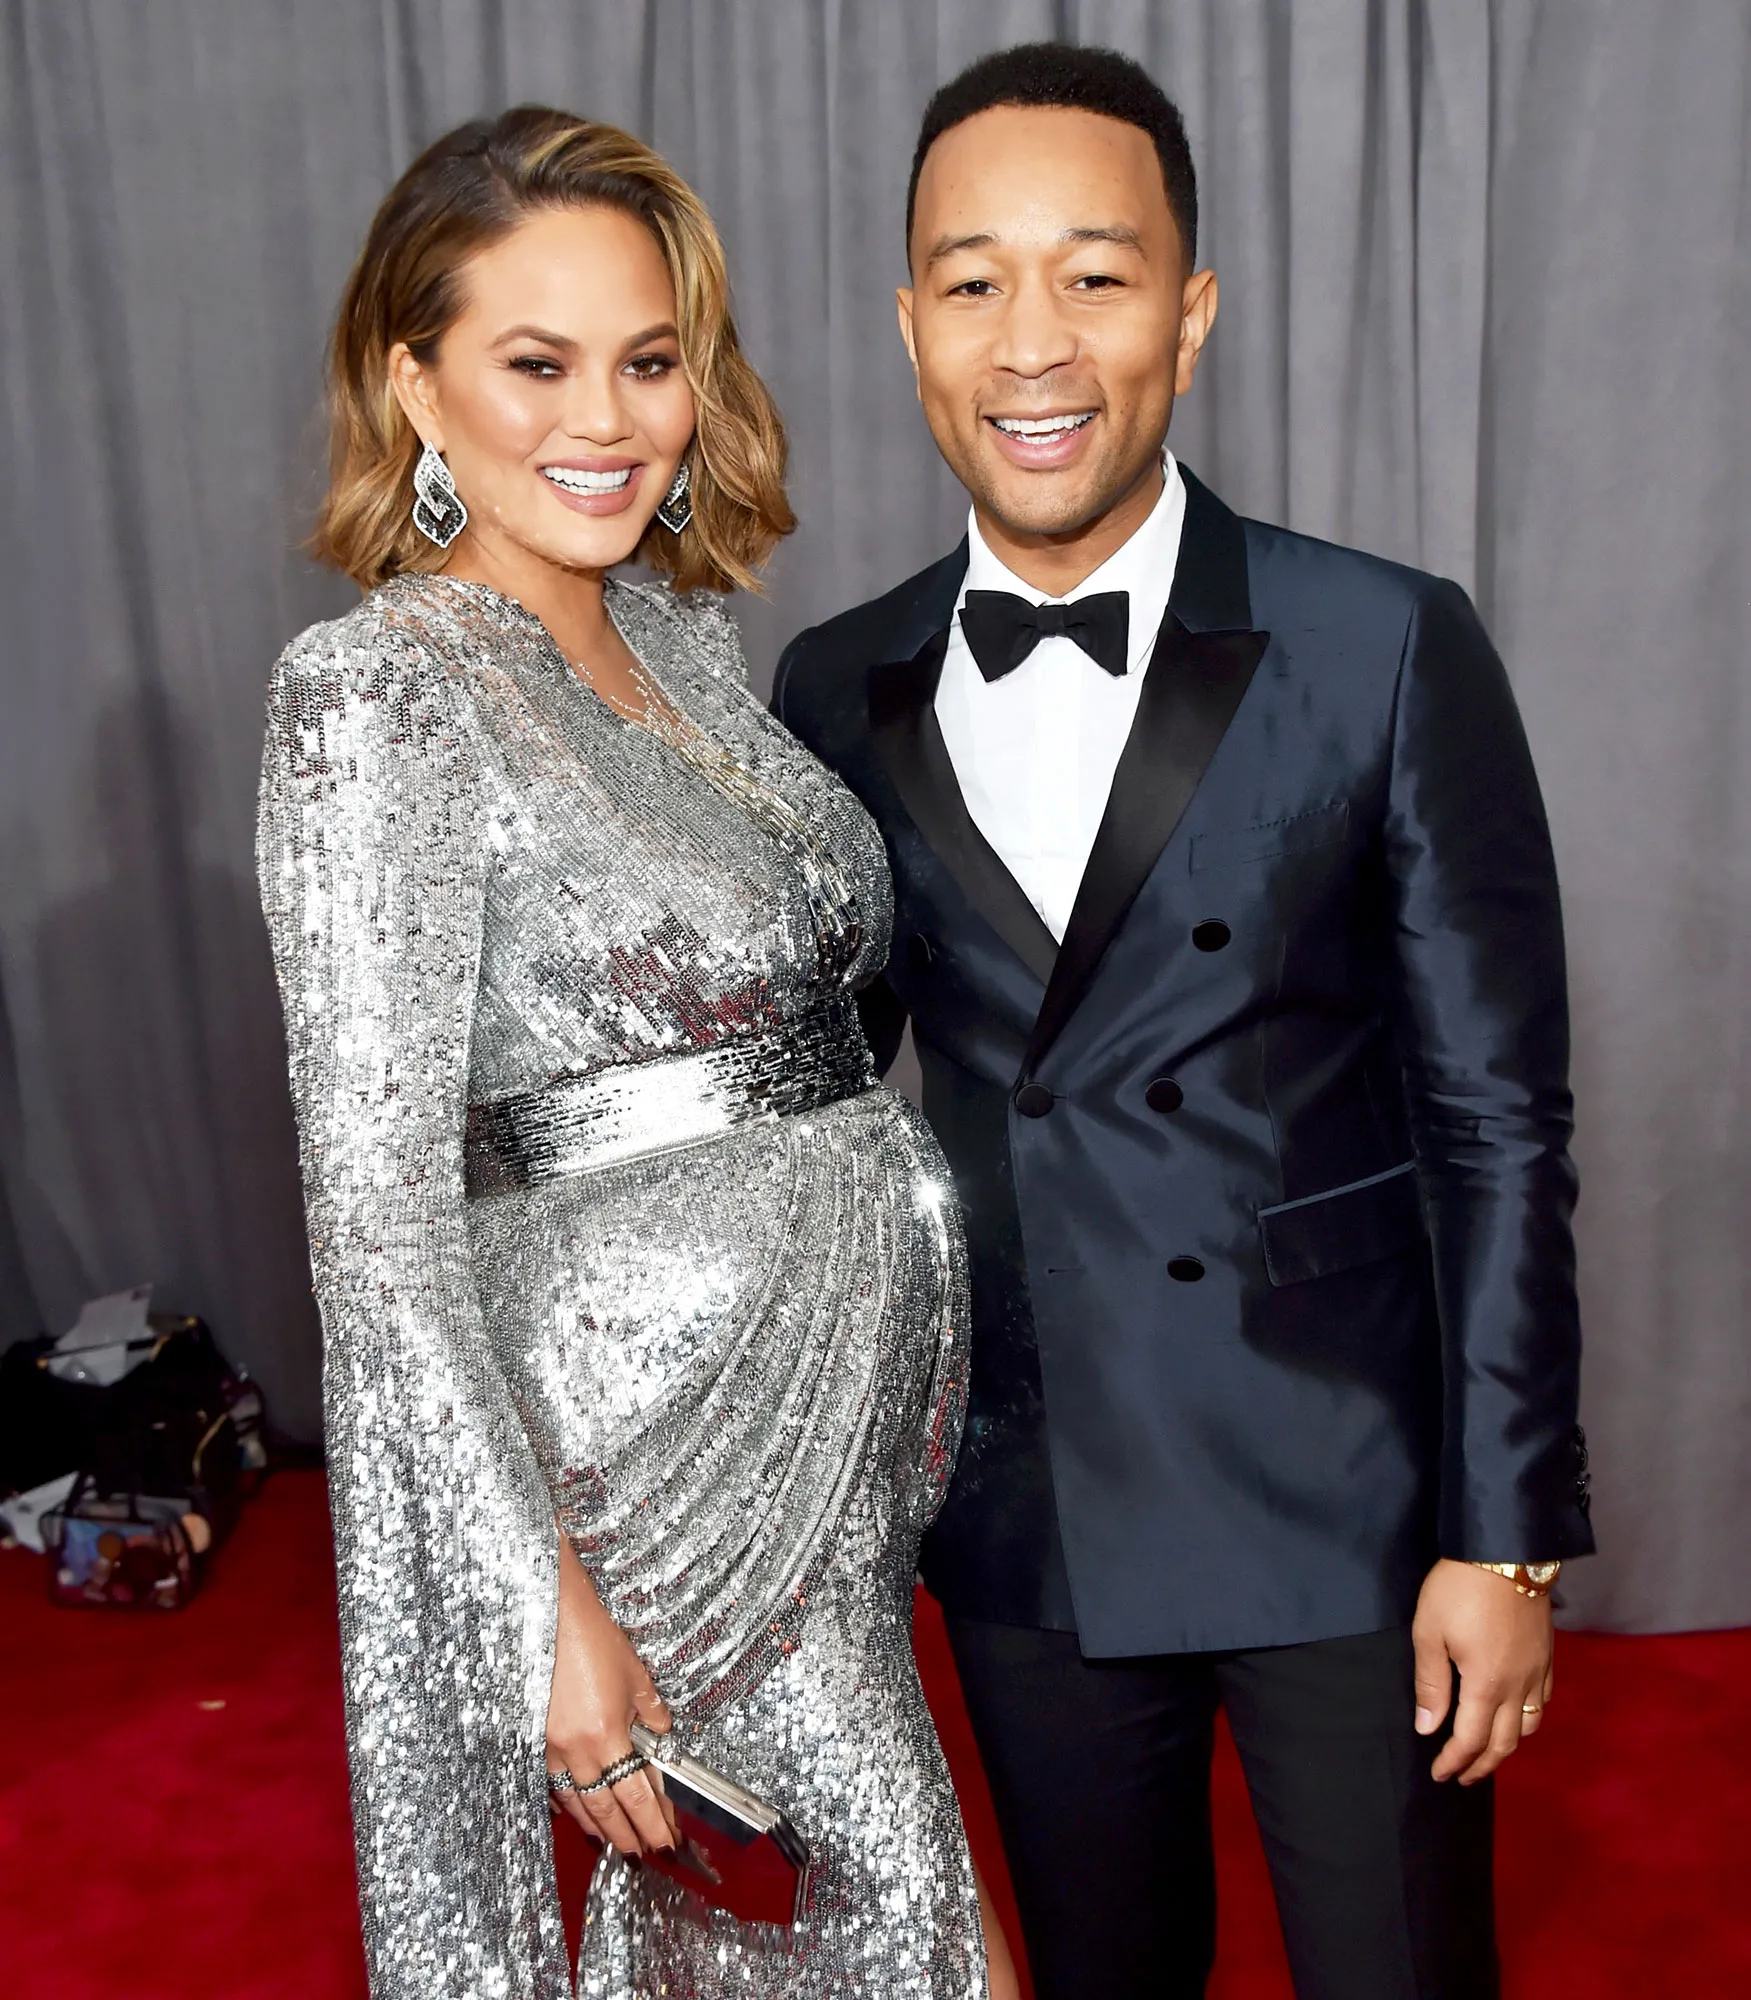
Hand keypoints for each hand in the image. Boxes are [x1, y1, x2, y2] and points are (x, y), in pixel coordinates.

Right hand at [546, 1531, 678, 1855]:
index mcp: (606, 1735)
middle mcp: (576, 1750)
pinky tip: (575, 1809)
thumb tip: (663, 1730)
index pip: (637, 1794)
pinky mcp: (530, 1740)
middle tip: (645, 1851)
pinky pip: (551, 1783)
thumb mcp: (633, 1670)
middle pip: (606, 1809)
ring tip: (613, 1839)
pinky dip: (567, 1801)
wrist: (545, 1611)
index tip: (667, 1838)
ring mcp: (547, 1749)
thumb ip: (651, 1707)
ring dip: (597, 1825)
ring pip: (576, 1802)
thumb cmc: (590, 1634)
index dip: (654, 1821)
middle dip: (628, 1835)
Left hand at [1412, 1558, 1553, 1784]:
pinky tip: (1516, 1713)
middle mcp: (1518, 1686)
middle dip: (1482, 1765)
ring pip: (1530, 1726)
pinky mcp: (1547, 1655)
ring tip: (1487, 1751)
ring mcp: (1537, 1671)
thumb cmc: (1459, 1589)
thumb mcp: (1430, 1632)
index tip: (1439, 1774)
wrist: (1506, 1551)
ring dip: (1507, 1746)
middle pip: (1504, 1743)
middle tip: (1462, 1776)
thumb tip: (1428, 1729)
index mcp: (1486, 1685)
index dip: (1454, 1762)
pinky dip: (1529, 1718)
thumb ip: (1431, 1684)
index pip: (1471, 1741)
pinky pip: (1544, 1700)